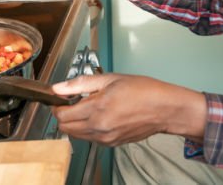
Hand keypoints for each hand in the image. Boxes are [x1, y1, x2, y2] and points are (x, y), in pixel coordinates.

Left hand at [51, 73, 207, 146]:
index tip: (62, 98)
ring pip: (77, 135)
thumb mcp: (111, 79)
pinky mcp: (111, 144)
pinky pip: (91, 138)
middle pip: (65, 128)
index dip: (58, 105)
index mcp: (97, 108)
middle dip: (64, 115)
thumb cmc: (144, 91)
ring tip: (91, 107)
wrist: (164, 109)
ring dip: (76, 122)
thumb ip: (81, 83)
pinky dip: (89, 128)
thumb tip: (59, 88)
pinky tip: (102, 115)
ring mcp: (105, 138)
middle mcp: (99, 127)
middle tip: (74, 102)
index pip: (62, 115)